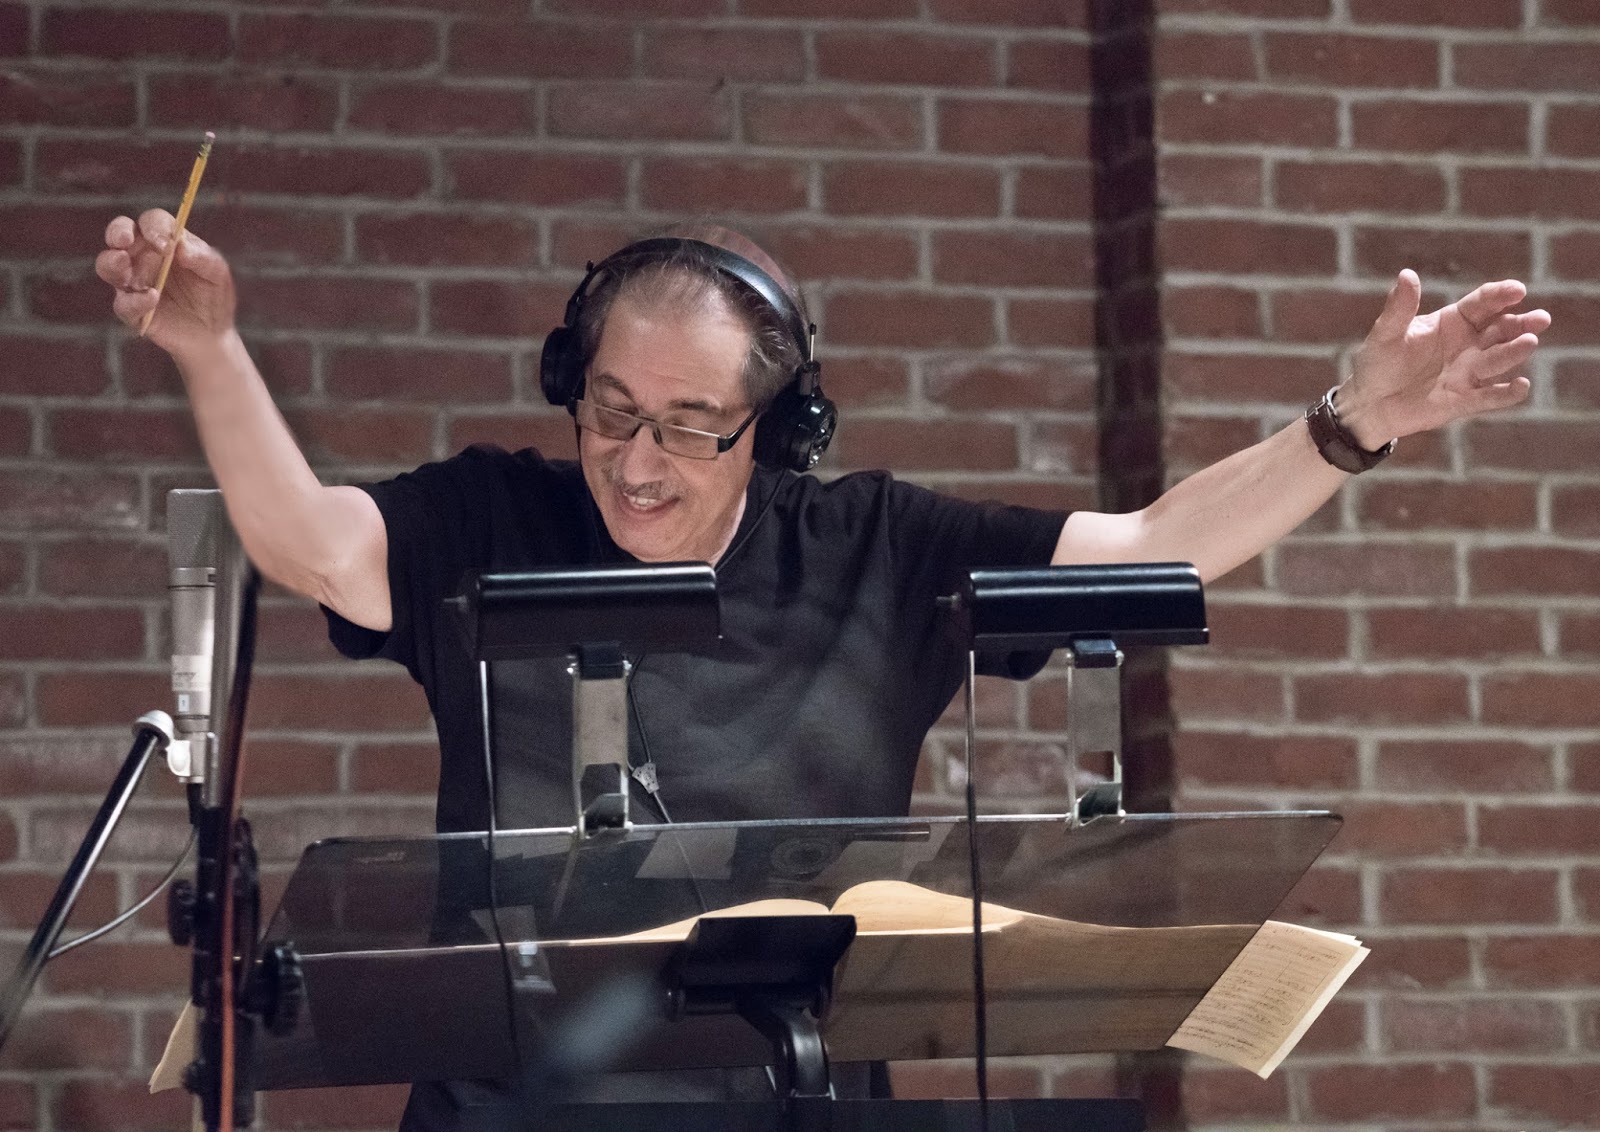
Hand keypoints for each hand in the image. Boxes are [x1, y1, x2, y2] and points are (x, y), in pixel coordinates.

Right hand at [95, 209, 236, 357]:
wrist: (213, 333)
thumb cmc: (213, 294)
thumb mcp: (217, 274)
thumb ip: (203, 258)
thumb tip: (181, 246)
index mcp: (164, 241)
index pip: (151, 222)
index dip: (154, 227)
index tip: (165, 244)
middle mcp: (142, 256)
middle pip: (118, 234)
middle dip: (117, 233)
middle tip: (124, 240)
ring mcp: (132, 282)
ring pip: (107, 266)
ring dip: (112, 264)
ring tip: (124, 265)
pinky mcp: (131, 309)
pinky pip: (123, 303)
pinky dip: (135, 301)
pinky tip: (153, 298)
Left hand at [1335, 269, 1547, 447]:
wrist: (1368, 405)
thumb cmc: (1377, 363)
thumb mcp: (1386, 334)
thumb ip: (1399, 308)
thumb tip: (1406, 274)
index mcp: (1452, 322)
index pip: (1482, 304)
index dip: (1500, 295)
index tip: (1517, 290)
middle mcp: (1467, 345)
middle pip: (1501, 329)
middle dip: (1521, 323)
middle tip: (1540, 318)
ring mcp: (1469, 373)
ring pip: (1499, 359)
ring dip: (1514, 352)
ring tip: (1528, 342)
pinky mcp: (1465, 401)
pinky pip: (1491, 397)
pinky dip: (1507, 393)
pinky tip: (1521, 386)